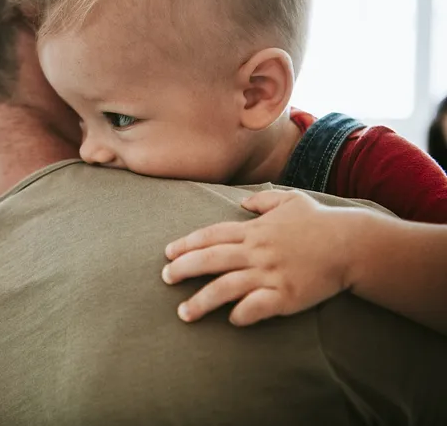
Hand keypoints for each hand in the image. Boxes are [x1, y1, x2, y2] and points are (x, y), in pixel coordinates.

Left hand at [162, 190, 357, 325]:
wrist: (353, 244)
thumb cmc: (321, 221)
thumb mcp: (291, 200)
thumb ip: (263, 199)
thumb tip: (243, 201)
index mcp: (255, 230)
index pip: (211, 235)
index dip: (187, 244)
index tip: (167, 253)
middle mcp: (257, 251)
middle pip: (211, 259)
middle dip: (183, 269)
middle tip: (164, 279)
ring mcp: (271, 273)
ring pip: (226, 287)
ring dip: (202, 301)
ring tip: (183, 313)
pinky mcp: (286, 295)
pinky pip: (256, 307)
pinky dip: (241, 314)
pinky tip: (230, 319)